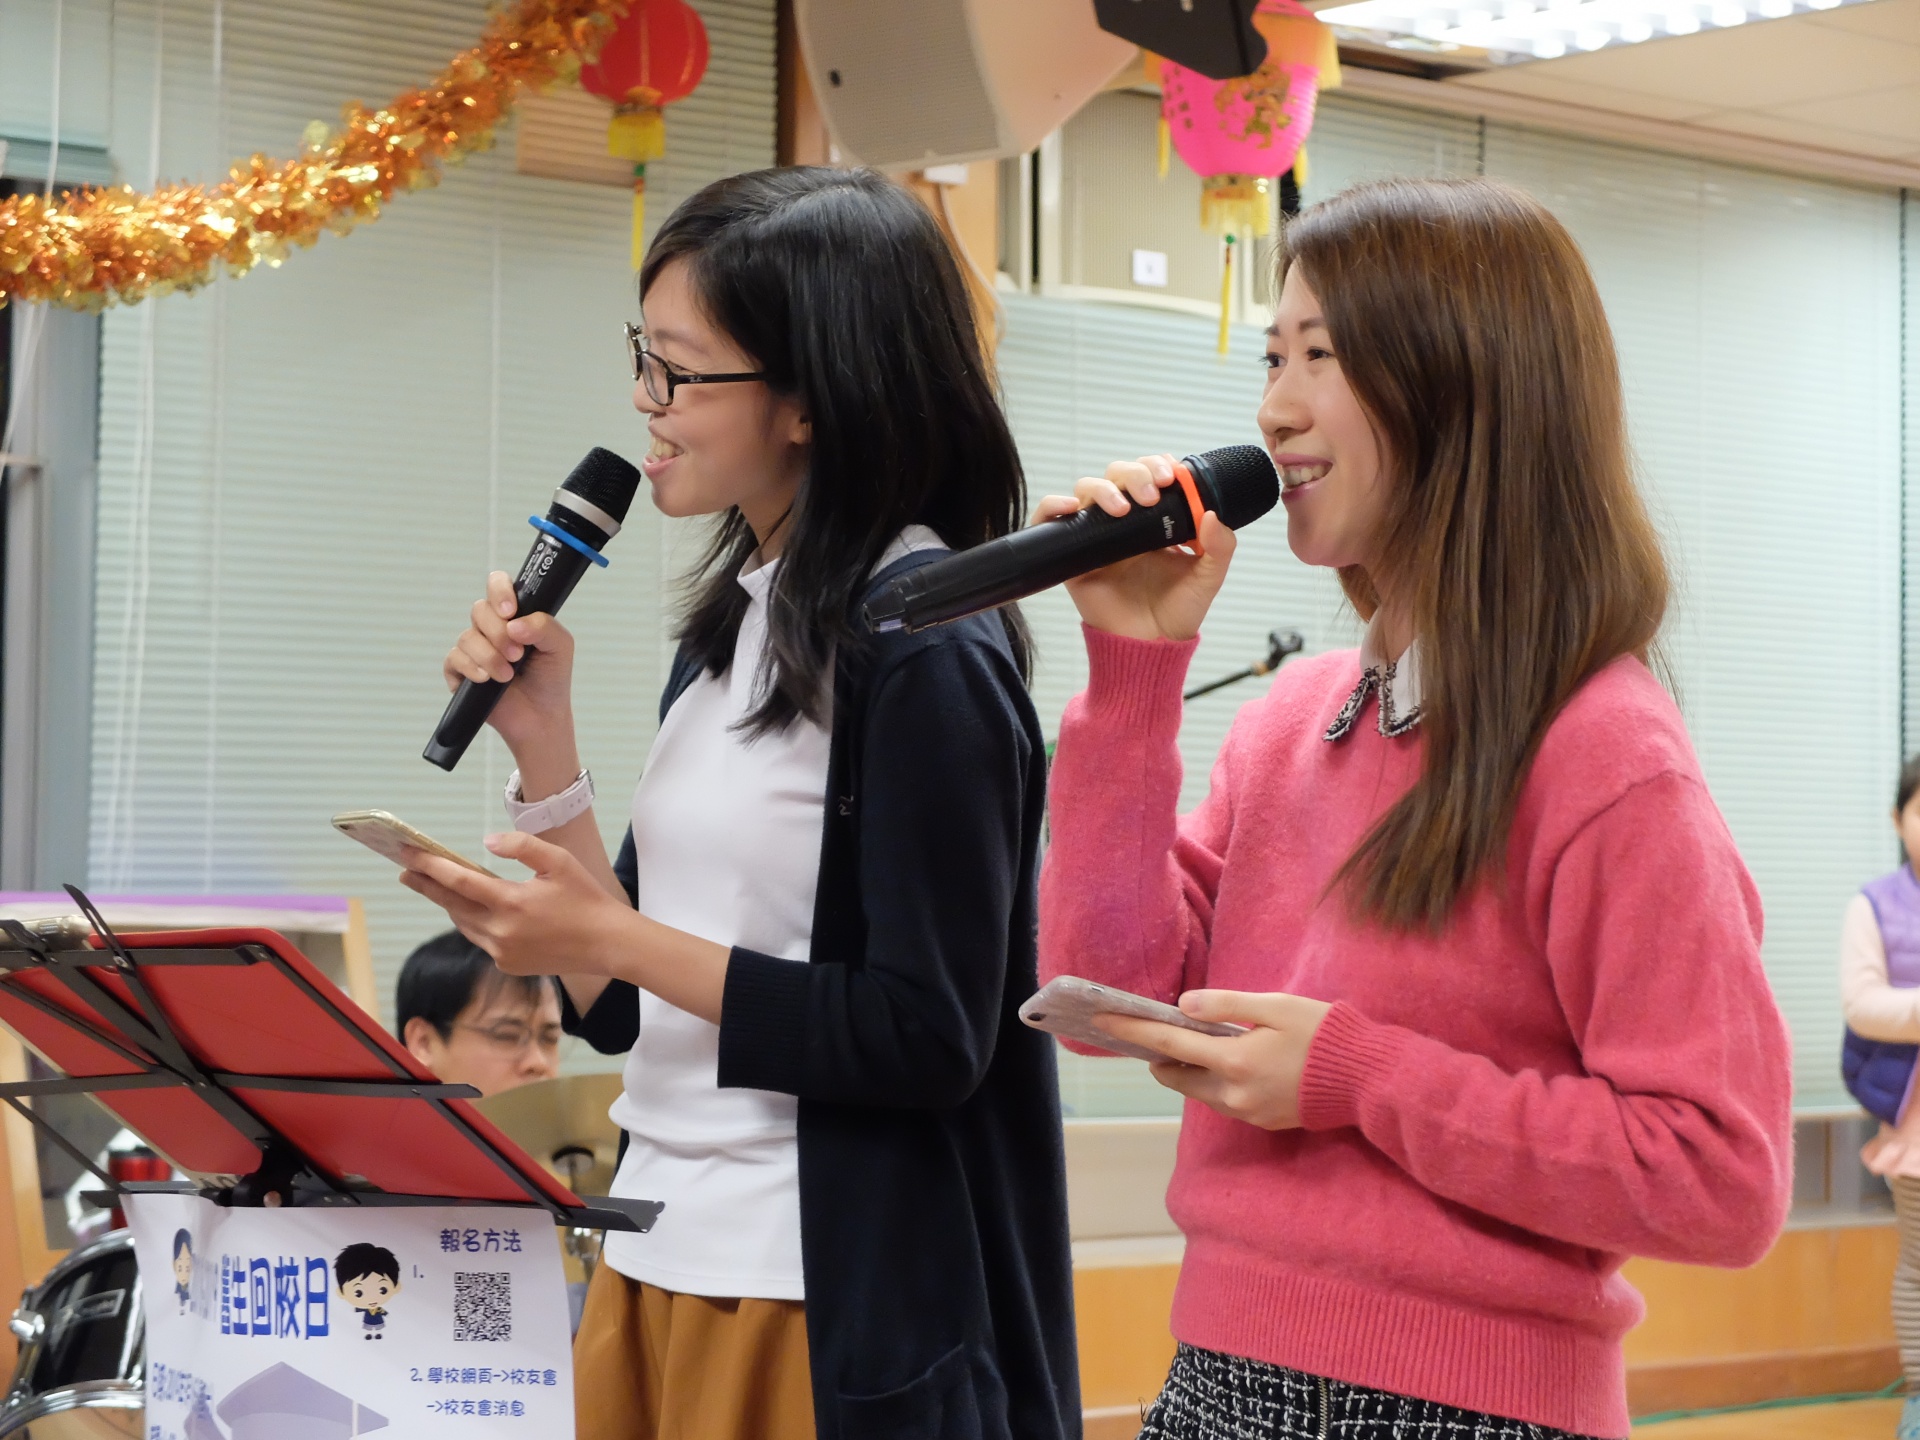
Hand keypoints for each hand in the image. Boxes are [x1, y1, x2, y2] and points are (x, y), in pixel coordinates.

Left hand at [397, 832, 731, 1022]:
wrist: (608, 944)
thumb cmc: (586, 898)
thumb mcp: (559, 861)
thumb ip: (522, 846)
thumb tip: (488, 842)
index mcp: (511, 903)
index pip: (458, 881)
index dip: (429, 866)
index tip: (407, 854)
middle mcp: (500, 932)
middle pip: (451, 904)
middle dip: (426, 885)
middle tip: (405, 869)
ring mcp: (502, 952)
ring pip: (463, 923)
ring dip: (448, 904)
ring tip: (433, 886)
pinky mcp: (508, 964)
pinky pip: (481, 939)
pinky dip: (473, 922)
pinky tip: (473, 910)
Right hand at [442, 571, 576, 754]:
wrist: (541, 717)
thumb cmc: (550, 678)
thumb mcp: (560, 646)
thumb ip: (544, 626)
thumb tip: (514, 623)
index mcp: (514, 615)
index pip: (497, 585)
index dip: (500, 591)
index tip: (510, 611)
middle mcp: (491, 627)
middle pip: (480, 610)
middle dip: (499, 634)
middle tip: (518, 655)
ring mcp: (474, 648)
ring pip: (467, 637)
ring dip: (489, 656)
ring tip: (507, 675)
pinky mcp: (460, 671)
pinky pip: (454, 659)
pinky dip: (471, 668)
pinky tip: (486, 679)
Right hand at [1028, 455, 1235, 641]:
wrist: (1149, 645)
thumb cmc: (1176, 611)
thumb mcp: (1208, 577)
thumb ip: (1219, 547)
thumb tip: (1210, 515)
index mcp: (1155, 519)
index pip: (1149, 475)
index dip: (1156, 465)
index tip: (1170, 474)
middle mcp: (1123, 522)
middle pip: (1117, 474)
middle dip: (1134, 474)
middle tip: (1152, 494)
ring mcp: (1096, 536)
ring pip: (1087, 489)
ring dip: (1103, 489)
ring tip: (1123, 508)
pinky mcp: (1073, 555)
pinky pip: (1051, 521)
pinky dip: (1052, 506)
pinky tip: (1070, 508)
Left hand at [1097, 989, 1331, 1129]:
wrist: (1365, 1079)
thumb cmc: (1323, 1034)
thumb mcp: (1275, 1006)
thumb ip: (1225, 1005)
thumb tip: (1182, 1007)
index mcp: (1233, 1061)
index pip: (1168, 1045)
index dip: (1133, 1032)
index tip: (1102, 1021)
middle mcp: (1234, 1094)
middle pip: (1176, 1077)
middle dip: (1157, 1056)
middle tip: (1146, 1034)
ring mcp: (1248, 1112)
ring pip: (1199, 1093)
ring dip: (1185, 1071)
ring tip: (1181, 1047)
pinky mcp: (1262, 1121)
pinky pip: (1222, 1102)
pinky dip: (1211, 1083)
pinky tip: (1220, 1064)